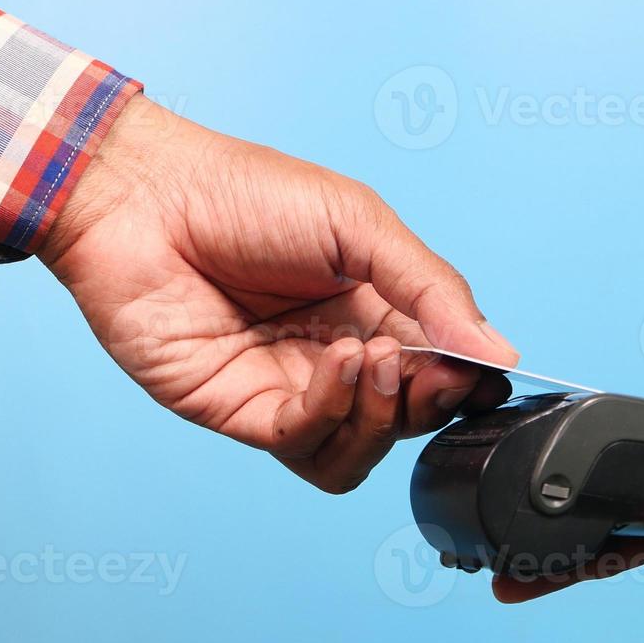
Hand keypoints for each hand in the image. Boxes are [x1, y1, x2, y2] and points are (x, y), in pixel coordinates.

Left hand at [38, 96, 517, 492]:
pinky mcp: (242, 412)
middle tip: (425, 363)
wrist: (145, 198)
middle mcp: (336, 356)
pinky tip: (335, 362)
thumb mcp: (359, 223)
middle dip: (428, 399)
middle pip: (407, 419)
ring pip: (361, 451)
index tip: (477, 369)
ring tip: (371, 358)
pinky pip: (306, 447)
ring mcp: (289, 388)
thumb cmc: (242, 191)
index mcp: (373, 309)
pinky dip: (332, 413)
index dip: (464, 381)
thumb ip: (432, 289)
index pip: (439, 370)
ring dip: (381, 418)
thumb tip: (499, 351)